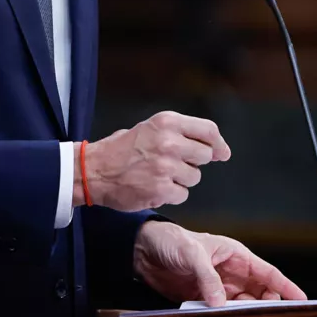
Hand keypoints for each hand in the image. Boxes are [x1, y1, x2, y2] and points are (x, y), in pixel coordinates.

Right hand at [81, 111, 231, 211]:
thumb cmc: (123, 149)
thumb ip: (182, 134)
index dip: (218, 143)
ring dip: (181, 179)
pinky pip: (182, 194)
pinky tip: (154, 187)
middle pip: (205, 155)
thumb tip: (219, 150)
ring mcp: (165, 167)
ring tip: (158, 175)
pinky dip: (171, 194)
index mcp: (167, 122)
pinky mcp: (161, 189)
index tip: (222, 153)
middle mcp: (169, 142)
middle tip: (175, 164)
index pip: (208, 130)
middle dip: (194, 162)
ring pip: (194, 177)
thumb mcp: (151, 128)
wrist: (93, 170)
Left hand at [133, 221, 307, 306]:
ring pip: (241, 305)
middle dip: (265, 304)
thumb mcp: (192, 254)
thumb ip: (208, 277)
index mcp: (236, 255)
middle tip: (265, 315)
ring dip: (242, 312)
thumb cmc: (171, 239)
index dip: (286, 286)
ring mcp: (218, 287)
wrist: (144, 250)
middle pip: (259, 292)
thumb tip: (220, 301)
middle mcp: (231, 272)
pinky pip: (220, 311)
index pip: (268, 272)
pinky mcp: (204, 298)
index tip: (301, 299)